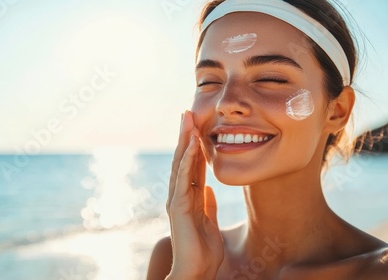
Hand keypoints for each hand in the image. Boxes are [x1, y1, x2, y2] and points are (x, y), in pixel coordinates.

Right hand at [165, 111, 223, 278]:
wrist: (196, 271)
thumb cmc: (203, 250)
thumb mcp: (209, 220)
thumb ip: (207, 204)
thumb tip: (208, 189)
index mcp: (189, 197)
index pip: (191, 165)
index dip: (194, 145)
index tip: (197, 125)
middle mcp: (180, 195)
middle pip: (182, 159)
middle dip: (185, 136)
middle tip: (186, 113)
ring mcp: (178, 200)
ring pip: (180, 164)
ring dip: (184, 141)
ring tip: (187, 120)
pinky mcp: (179, 208)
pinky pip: (184, 180)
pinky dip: (187, 161)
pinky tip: (192, 146)